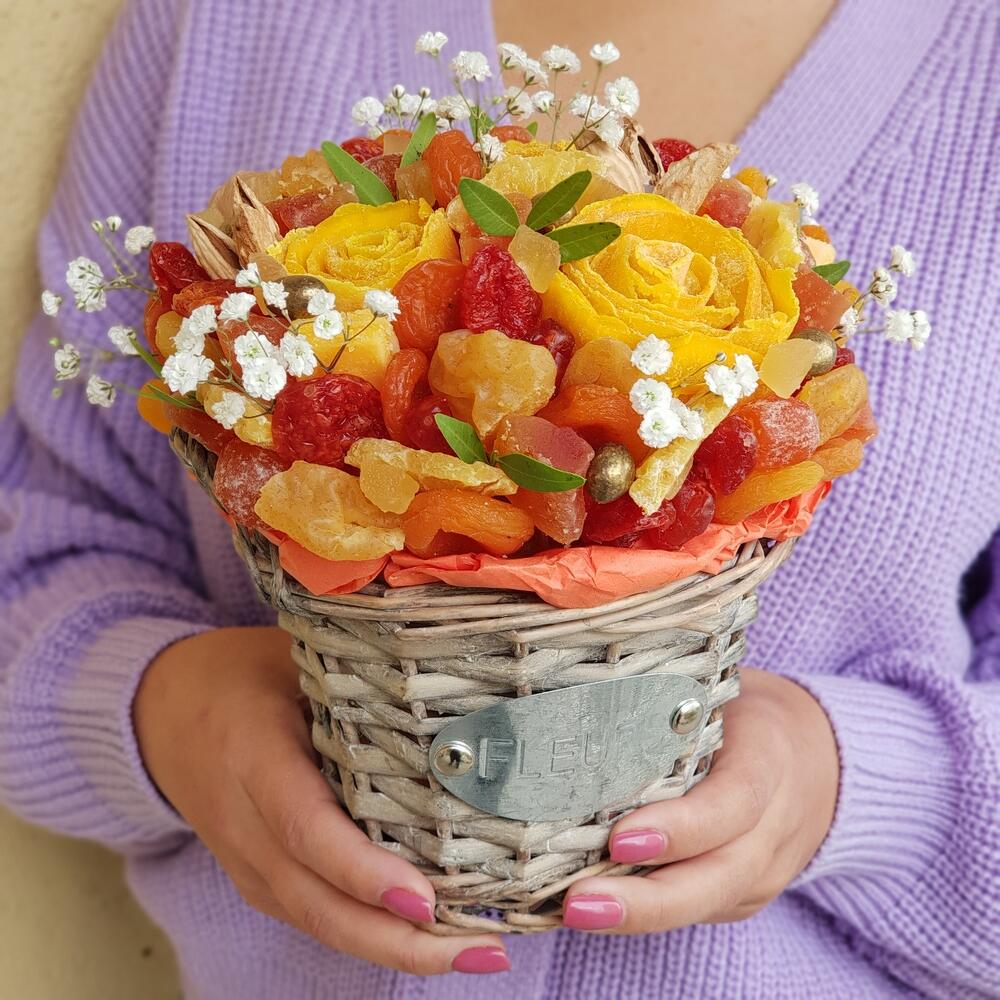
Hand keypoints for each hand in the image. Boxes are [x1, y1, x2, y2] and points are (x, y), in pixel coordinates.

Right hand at [134, 627, 508, 975]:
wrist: (161, 713)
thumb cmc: (242, 676)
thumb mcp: (293, 658)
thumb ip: (356, 681)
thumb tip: (448, 702)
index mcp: (251, 753)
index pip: (305, 827)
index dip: (362, 871)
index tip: (424, 898)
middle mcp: (241, 820)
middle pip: (315, 900)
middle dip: (397, 939)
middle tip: (480, 950)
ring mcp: (244, 860)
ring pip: (316, 922)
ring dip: (394, 947)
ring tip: (473, 952)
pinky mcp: (254, 879)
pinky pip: (312, 917)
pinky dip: (369, 934)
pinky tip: (427, 937)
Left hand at [561, 667, 838, 932]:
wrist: (819, 755)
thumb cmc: (744, 712)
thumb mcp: (718, 693)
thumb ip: (669, 706)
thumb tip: (582, 705)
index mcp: (770, 756)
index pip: (734, 803)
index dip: (682, 828)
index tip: (620, 840)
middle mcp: (777, 823)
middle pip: (720, 876)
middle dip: (648, 900)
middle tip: (578, 903)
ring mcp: (767, 868)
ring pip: (707, 902)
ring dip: (638, 916)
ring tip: (575, 913)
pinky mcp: (746, 894)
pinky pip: (698, 908)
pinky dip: (647, 912)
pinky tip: (594, 909)